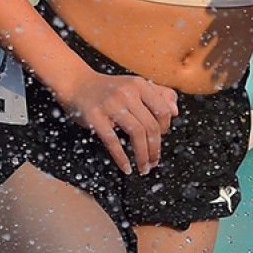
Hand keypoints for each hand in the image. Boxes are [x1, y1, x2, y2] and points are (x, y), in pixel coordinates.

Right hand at [59, 66, 177, 174]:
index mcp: (139, 85)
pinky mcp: (95, 117)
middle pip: (150, 126)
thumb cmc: (108, 89)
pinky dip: (121, 158)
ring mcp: (111, 105)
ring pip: (136, 134)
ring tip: (144, 168)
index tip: (159, 138)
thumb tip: (176, 112)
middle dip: (155, 149)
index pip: (163, 110)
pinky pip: (113, 141)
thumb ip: (159, 94)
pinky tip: (126, 168)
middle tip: (154, 162)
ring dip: (143, 156)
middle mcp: (127, 93)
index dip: (165, 128)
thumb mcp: (135, 85)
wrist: (77, 84)